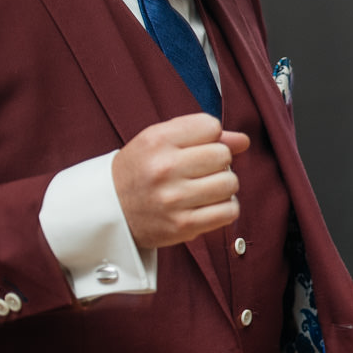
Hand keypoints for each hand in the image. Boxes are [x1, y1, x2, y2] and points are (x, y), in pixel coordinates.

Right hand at [112, 114, 250, 249]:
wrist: (109, 210)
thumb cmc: (140, 171)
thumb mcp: (159, 142)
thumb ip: (200, 134)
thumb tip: (243, 140)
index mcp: (156, 141)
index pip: (211, 126)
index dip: (210, 136)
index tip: (196, 146)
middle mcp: (164, 168)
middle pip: (223, 155)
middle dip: (218, 161)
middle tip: (201, 170)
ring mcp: (174, 199)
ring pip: (230, 183)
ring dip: (223, 186)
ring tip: (204, 188)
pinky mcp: (183, 225)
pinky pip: (229, 211)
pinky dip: (225, 208)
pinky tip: (208, 205)